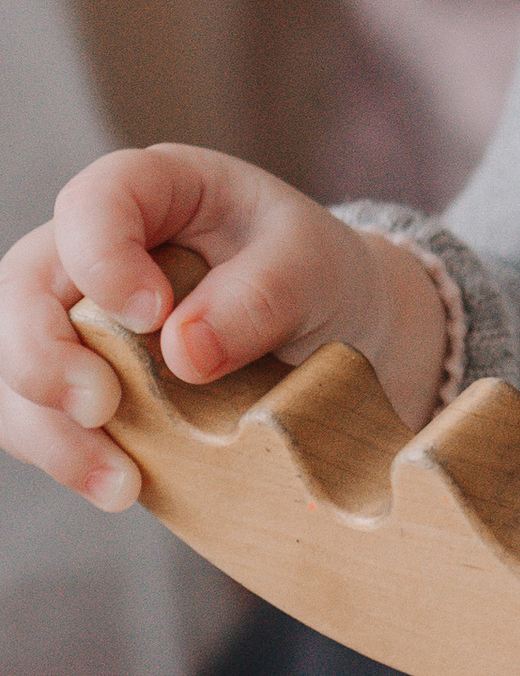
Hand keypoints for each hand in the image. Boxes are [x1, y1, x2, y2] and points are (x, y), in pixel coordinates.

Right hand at [0, 143, 452, 507]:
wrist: (332, 328)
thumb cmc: (315, 275)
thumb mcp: (315, 267)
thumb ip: (260, 294)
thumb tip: (184, 350)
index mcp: (158, 188)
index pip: (95, 202)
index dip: (103, 258)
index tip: (151, 315)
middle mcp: (95, 244)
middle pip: (24, 288)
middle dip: (44, 356)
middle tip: (103, 408)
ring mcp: (73, 313)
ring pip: (13, 365)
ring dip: (49, 428)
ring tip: (118, 481)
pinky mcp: (75, 376)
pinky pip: (34, 415)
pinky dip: (66, 456)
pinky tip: (121, 487)